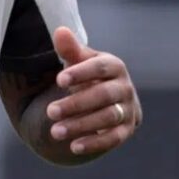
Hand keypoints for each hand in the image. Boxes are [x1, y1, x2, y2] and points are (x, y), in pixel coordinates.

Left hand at [44, 27, 141, 159]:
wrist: (107, 99)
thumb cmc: (88, 75)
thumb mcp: (79, 61)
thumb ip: (70, 49)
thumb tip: (60, 31)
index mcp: (114, 66)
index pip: (100, 68)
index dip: (81, 73)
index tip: (58, 80)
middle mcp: (125, 87)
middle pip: (103, 95)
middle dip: (76, 104)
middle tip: (50, 111)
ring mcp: (128, 109)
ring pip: (107, 117)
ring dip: (81, 125)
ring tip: (56, 132)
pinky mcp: (126, 130)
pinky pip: (113, 138)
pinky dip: (94, 143)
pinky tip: (73, 147)